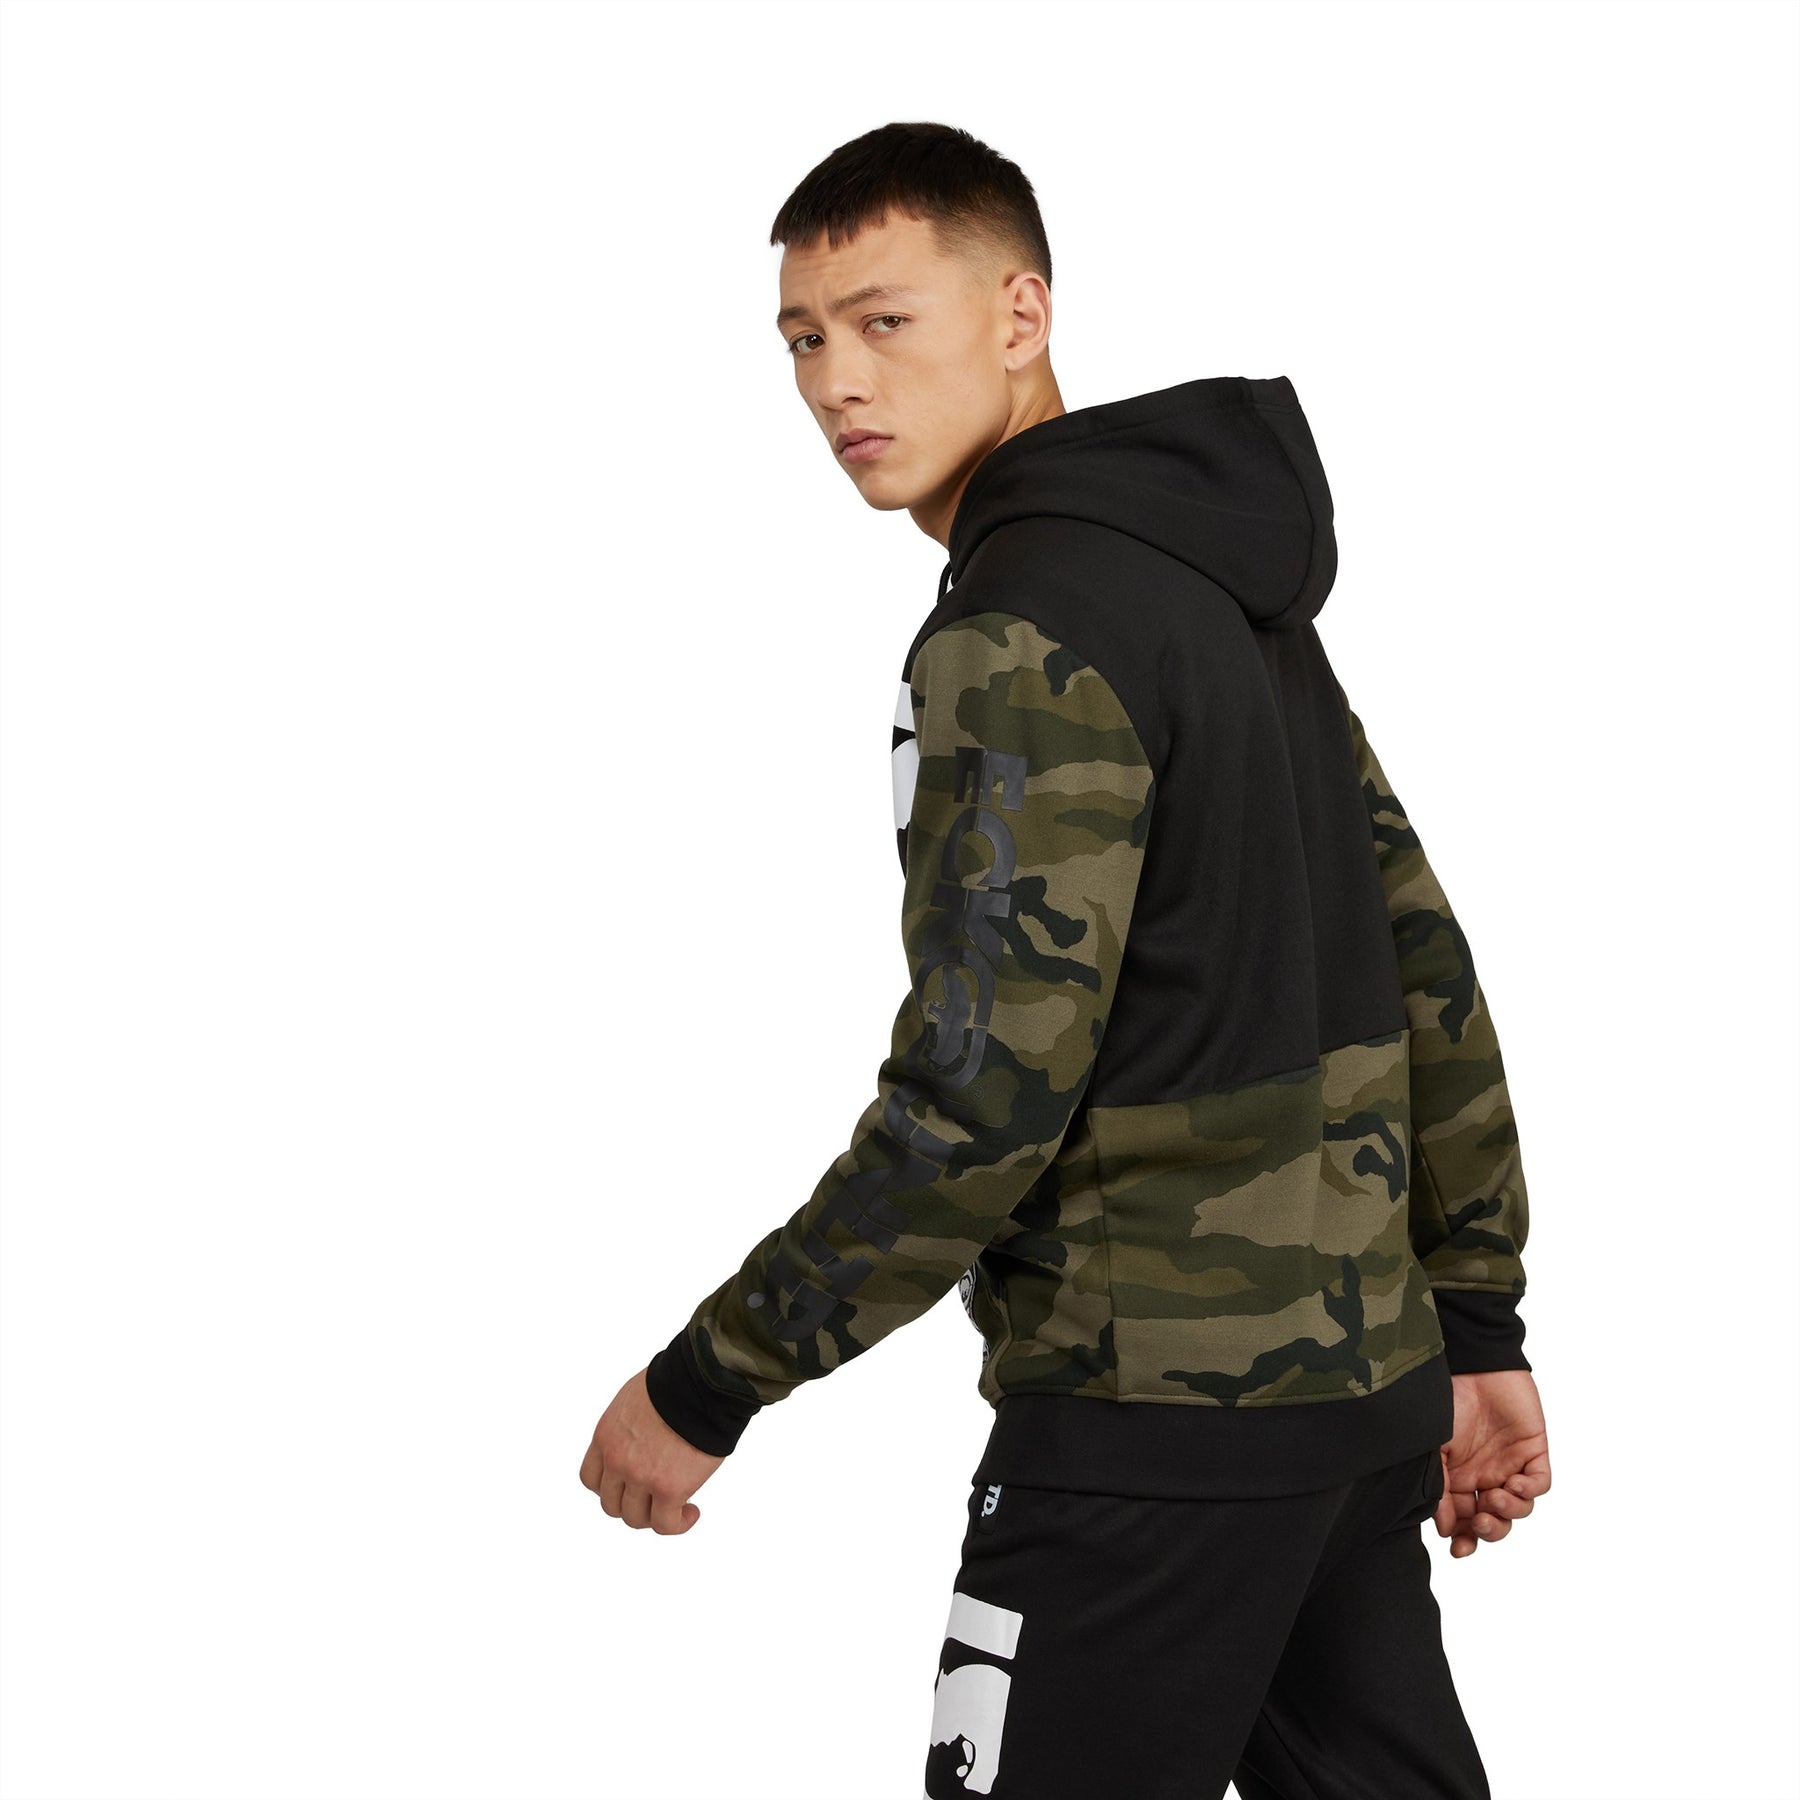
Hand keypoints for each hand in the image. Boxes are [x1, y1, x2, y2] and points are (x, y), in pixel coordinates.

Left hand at [578, 1366, 723, 1533]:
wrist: (701, 1382)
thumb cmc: (677, 1381)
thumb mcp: (635, 1399)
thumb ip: (630, 1426)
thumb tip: (644, 1436)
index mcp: (606, 1437)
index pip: (592, 1478)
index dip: (611, 1486)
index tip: (630, 1485)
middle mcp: (617, 1461)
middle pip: (611, 1504)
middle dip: (634, 1503)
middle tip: (657, 1497)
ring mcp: (641, 1477)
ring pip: (636, 1518)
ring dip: (655, 1516)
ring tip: (678, 1507)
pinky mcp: (669, 1489)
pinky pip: (666, 1524)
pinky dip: (678, 1524)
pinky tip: (691, 1512)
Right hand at [1434, 1368, 1550, 1558]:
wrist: (1472, 1364)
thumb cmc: (1446, 1399)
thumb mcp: (1433, 1446)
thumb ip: (1437, 1486)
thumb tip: (1444, 1529)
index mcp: (1459, 1478)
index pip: (1465, 1520)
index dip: (1465, 1538)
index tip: (1458, 1548)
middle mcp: (1486, 1477)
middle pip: (1496, 1521)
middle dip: (1490, 1531)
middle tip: (1482, 1524)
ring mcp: (1510, 1465)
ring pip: (1520, 1508)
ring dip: (1509, 1511)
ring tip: (1494, 1497)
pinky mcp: (1533, 1452)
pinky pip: (1539, 1483)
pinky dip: (1529, 1490)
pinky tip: (1514, 1483)